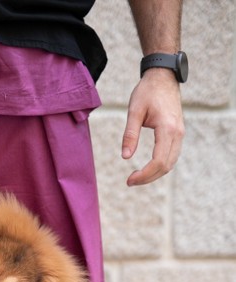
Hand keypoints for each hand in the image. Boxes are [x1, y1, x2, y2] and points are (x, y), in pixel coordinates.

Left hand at [121, 69, 184, 185]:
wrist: (163, 76)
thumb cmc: (148, 91)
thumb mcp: (134, 111)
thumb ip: (130, 134)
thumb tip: (125, 157)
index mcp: (167, 128)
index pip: (158, 161)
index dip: (144, 175)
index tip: (129, 180)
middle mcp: (178, 133)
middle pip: (166, 166)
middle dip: (148, 178)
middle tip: (130, 181)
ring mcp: (180, 134)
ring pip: (170, 163)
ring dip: (155, 174)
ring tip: (137, 177)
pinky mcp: (178, 133)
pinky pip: (172, 156)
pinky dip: (161, 166)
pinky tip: (147, 168)